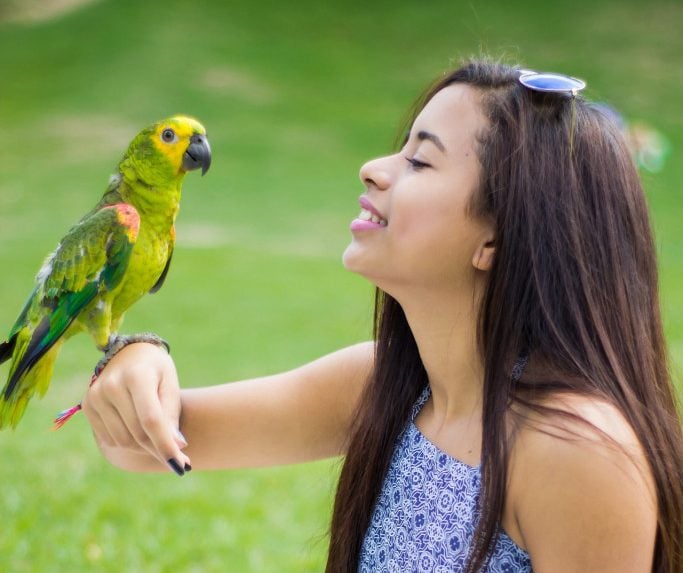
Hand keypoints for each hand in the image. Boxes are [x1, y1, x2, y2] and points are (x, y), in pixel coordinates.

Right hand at [82, 342, 190, 474]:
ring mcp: (95, 396)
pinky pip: (110, 439)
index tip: (181, 466)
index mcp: (137, 375)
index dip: (166, 445)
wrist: (128, 353)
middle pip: (138, 433)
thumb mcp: (170, 384)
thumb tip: (177, 446)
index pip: (151, 420)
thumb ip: (171, 414)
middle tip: (180, 462)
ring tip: (160, 442)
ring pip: (124, 441)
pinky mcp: (87, 406)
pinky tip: (140, 433)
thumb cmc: (156, 370)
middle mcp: (111, 385)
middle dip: (160, 451)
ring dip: (145, 448)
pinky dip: (129, 443)